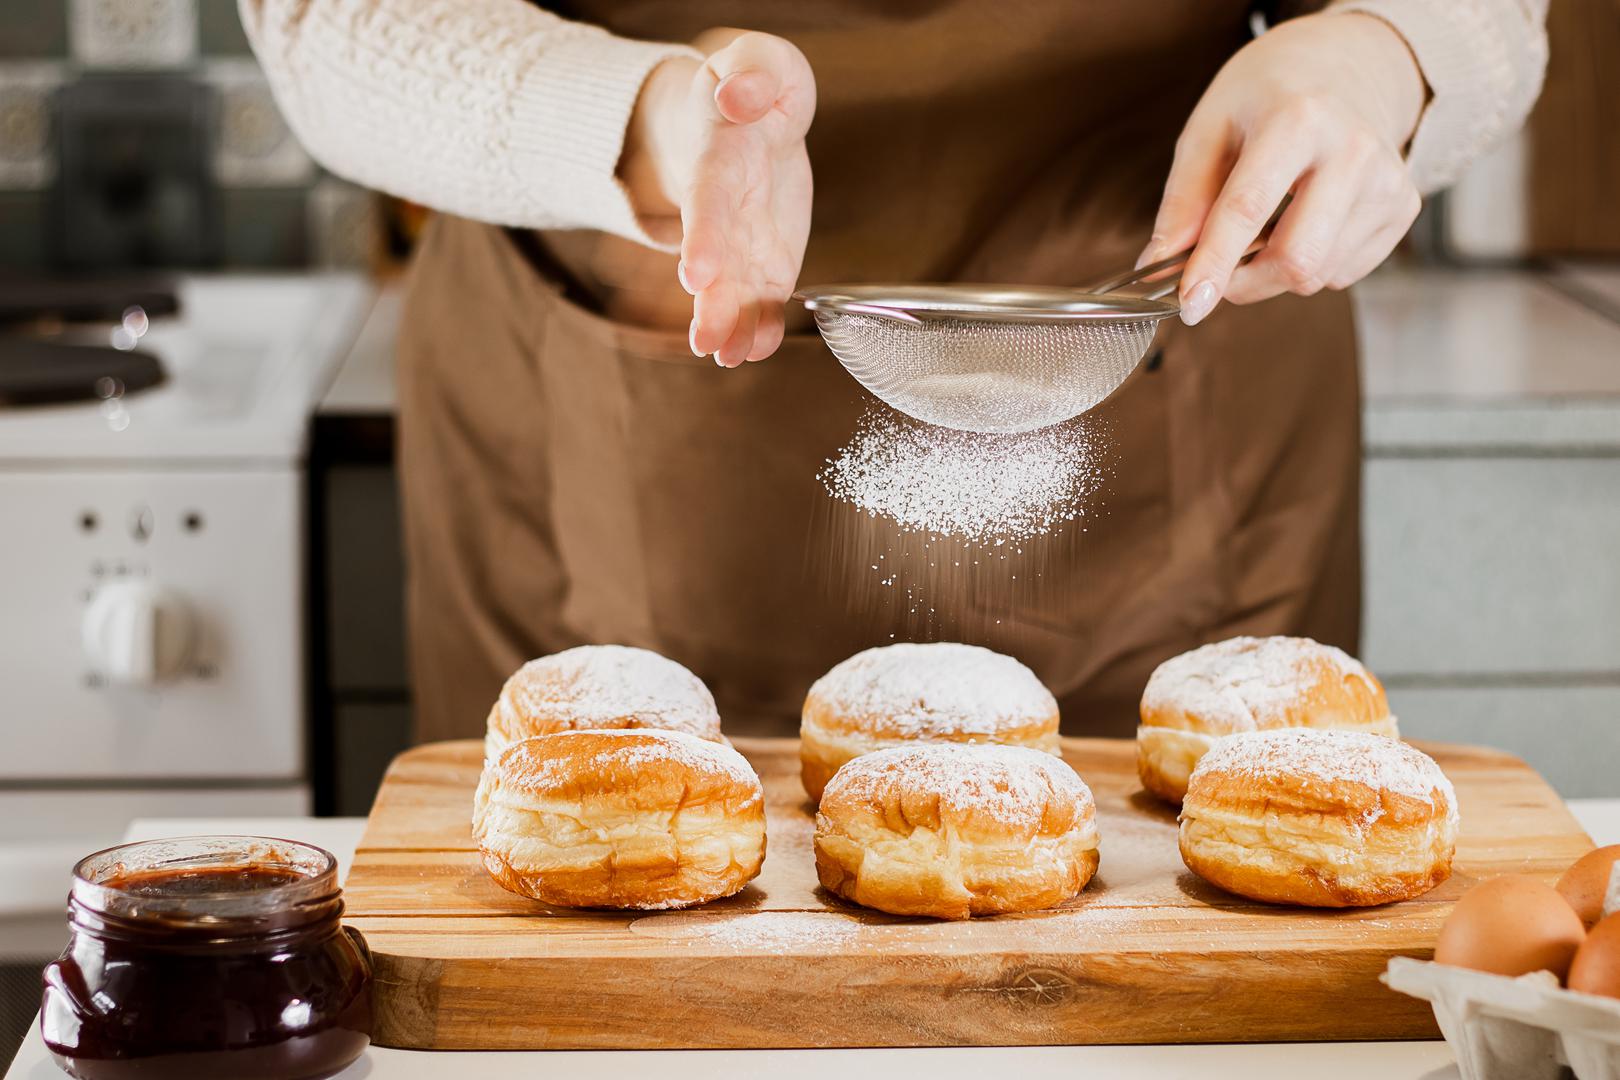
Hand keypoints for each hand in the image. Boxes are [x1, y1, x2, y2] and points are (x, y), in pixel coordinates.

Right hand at [621, 30, 814, 365]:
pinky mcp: (766, 261)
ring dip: (729, 326)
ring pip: (732, 290)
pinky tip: (756, 350)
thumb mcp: (760, 61)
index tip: (697, 274)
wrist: (745, 121)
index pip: (710, 200)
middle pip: (716, 260)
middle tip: (704, 342)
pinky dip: (760, 327)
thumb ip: (753, 72)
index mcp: (720, 158)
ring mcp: (741, 241)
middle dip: (710, 302)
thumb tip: (738, 94)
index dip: (705, 237)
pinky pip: (763, 300)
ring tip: (727, 358)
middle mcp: (724, 210)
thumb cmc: (754, 87)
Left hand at [1141, 13, 1425, 325]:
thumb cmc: (1266, 100)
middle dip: (1245, 282)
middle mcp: (1353, 149)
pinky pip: (1341, 273)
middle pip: (1296, 259)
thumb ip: (1183, 200)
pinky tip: (1307, 221)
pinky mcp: (1403, 208)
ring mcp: (1387, 181)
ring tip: (1270, 225)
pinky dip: (1312, 263)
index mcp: (1298, 119)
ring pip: (1317, 275)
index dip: (1214, 264)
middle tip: (1220, 267)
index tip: (1190, 303)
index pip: (1249, 208)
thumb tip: (1159, 263)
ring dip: (1274, 272)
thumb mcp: (1209, 130)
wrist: (1342, 68)